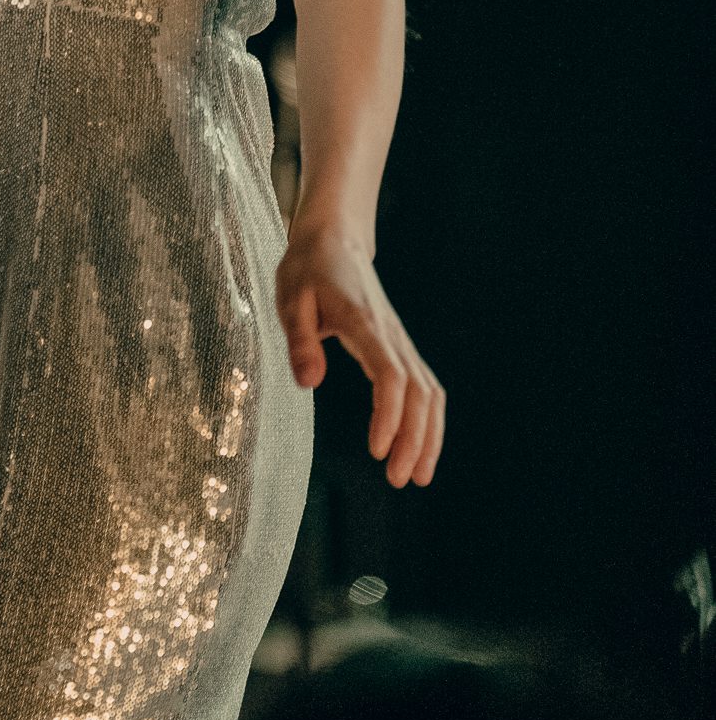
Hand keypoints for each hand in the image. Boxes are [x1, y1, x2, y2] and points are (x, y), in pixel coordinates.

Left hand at [275, 221, 444, 486]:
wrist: (334, 239)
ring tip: (416, 476)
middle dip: (415, 439)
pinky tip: (419, 447)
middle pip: (418, 392)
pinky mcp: (398, 345)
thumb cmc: (308, 269)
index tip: (376, 450)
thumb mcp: (290, 299)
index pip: (390, 374)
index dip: (389, 415)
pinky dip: (428, 420)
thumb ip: (299, 341)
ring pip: (429, 392)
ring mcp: (399, 339)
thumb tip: (309, 384)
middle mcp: (390, 334)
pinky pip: (424, 386)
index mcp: (363, 322)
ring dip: (429, 435)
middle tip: (398, 480)